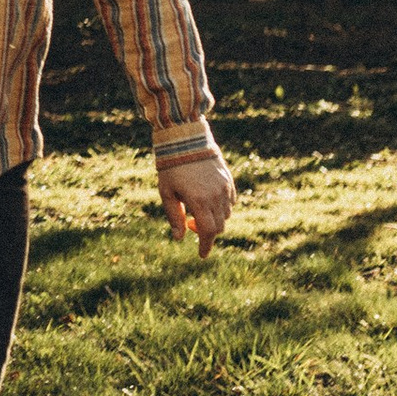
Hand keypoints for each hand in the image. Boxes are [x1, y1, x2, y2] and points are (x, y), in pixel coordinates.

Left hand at [159, 143, 234, 258]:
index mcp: (199, 201)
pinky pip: (230, 202)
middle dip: (208, 234)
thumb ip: (175, 216)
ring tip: (199, 211)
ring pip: (225, 215)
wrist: (186, 140)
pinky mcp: (228, 181)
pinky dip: (222, 208)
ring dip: (215, 220)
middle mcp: (216, 197)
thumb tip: (180, 237)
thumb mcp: (167, 193)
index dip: (205, 246)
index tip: (202, 255)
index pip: (207, 232)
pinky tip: (210, 202)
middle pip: (218, 227)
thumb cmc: (171, 167)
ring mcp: (224, 188)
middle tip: (194, 229)